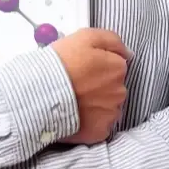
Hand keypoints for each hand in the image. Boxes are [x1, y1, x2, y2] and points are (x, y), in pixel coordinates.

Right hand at [52, 28, 130, 144]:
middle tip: (77, 86)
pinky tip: (77, 115)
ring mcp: (111, 113)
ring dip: (97, 104)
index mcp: (118, 68)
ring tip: (75, 101)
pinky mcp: (100, 131)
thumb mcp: (85, 37)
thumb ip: (111, 40)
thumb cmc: (62, 63)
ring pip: (108, 107)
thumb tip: (128, 53)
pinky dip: (91, 121)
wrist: (40, 94)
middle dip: (100, 86)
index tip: (83, 69)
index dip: (98, 67)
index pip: (116, 66)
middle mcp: (120, 92)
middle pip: (114, 88)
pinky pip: (100, 125)